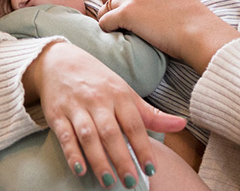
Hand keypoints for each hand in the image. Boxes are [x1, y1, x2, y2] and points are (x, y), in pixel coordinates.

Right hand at [25, 42, 185, 187]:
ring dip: (99, 160)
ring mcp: (77, 107)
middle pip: (112, 133)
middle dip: (122, 159)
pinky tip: (80, 170)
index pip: (135, 124)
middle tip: (131, 182)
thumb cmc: (98, 81)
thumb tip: (182, 124)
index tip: (151, 169)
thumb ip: (151, 113)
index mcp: (120, 95)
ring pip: (88, 136)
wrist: (59, 61)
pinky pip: (65, 136)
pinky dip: (72, 154)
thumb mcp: (126, 92)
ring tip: (109, 181)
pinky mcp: (57, 115)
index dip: (143, 148)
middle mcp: (98, 101)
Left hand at [97, 0, 239, 71]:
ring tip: (116, 27)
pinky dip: (107, 28)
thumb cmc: (192, 19)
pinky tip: (116, 33)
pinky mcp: (128, 13)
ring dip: (107, 16)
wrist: (198, 32)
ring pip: (104, 5)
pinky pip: (104, 20)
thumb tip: (144, 0)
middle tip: (113, 12)